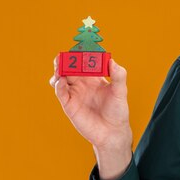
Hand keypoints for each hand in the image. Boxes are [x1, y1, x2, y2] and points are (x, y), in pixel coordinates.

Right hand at [49, 55, 132, 179]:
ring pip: (61, 77)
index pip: (85, 61)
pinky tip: (61, 81)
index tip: (80, 47)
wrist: (112, 132)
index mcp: (94, 77)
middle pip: (70, 67)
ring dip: (58, 70)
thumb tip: (112, 60)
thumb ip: (118, 76)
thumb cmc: (118, 111)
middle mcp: (82, 83)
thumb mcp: (121, 92)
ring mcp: (74, 93)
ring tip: (60, 66)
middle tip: (64, 55)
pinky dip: (59, 85)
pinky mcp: (69, 104)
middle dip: (65, 60)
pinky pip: (60, 92)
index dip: (81, 54)